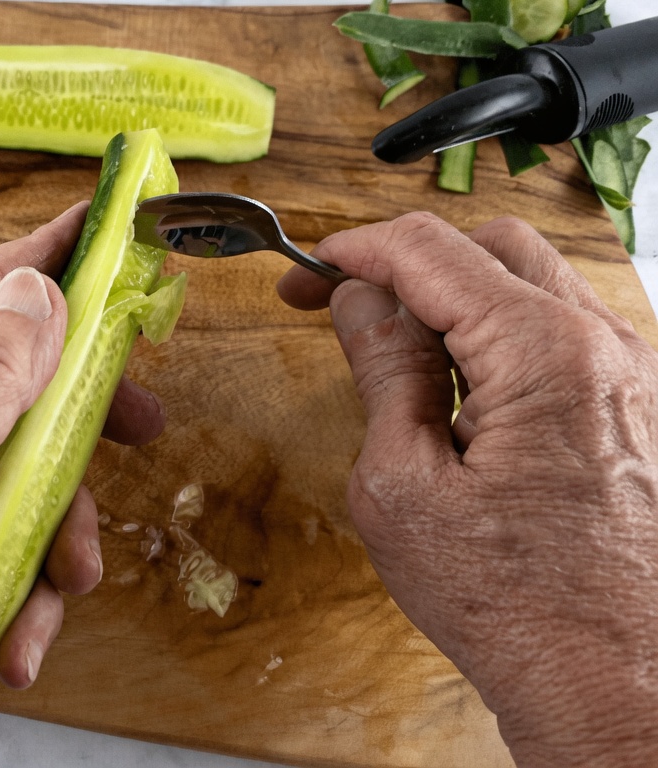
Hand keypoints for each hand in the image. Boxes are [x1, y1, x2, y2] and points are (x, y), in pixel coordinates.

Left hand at [0, 203, 164, 767]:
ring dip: (58, 537)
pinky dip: (24, 602)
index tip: (109, 228)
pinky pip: (2, 567)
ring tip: (61, 584)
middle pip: (17, 394)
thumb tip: (37, 290)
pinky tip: (11, 642)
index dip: (50, 258)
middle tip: (137, 427)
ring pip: (22, 489)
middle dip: (80, 421)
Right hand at [278, 213, 657, 767]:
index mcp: (543, 353)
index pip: (432, 252)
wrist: (615, 685)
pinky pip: (561, 333)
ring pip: (532, 284)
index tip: (309, 271)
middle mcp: (605, 346)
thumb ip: (384, 372)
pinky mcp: (638, 407)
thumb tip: (362, 301)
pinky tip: (460, 391)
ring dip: (456, 300)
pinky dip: (499, 336)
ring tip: (398, 359)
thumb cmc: (511, 605)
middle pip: (490, 248)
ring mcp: (633, 375)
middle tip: (345, 305)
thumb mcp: (404, 485)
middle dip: (408, 263)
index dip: (355, 251)